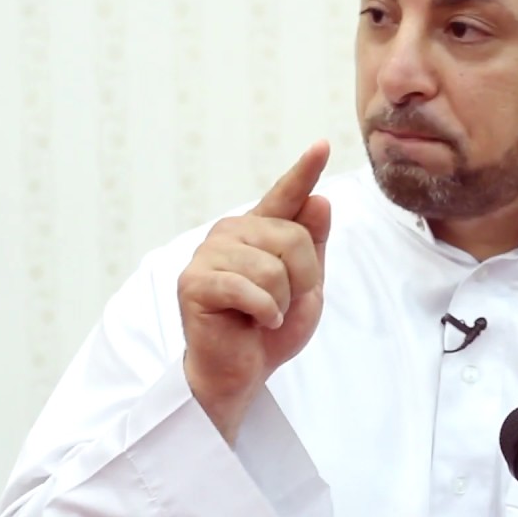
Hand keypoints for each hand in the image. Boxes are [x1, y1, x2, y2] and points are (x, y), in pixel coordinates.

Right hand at [178, 140, 331, 443]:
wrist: (244, 371)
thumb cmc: (272, 327)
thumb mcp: (307, 285)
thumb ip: (312, 244)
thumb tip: (319, 200)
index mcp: (260, 229)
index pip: (287, 195)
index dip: (305, 171)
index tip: (322, 145)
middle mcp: (232, 232)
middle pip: (292, 238)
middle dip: (302, 280)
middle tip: (283, 304)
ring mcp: (209, 254)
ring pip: (273, 267)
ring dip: (281, 301)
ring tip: (265, 315)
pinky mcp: (195, 282)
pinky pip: (249, 289)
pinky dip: (265, 312)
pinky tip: (258, 322)